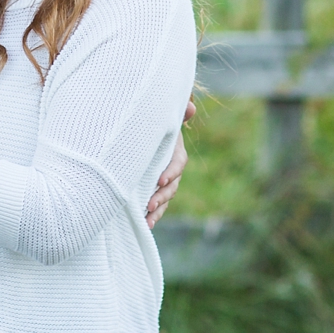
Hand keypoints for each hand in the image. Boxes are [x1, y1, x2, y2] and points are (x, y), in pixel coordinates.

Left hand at [145, 96, 195, 227]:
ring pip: (165, 197)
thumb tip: (191, 108)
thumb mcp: (165, 116)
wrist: (143, 132)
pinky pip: (158, 204)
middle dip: (162, 195)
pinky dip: (153, 214)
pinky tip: (146, 224)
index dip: (171, 172)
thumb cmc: (154, 122)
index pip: (178, 163)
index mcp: (175, 150)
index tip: (160, 180)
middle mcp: (172, 167)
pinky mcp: (154, 189)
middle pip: (172, 185)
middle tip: (149, 204)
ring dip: (158, 209)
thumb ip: (178, 111)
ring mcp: (164, 180)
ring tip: (147, 219)